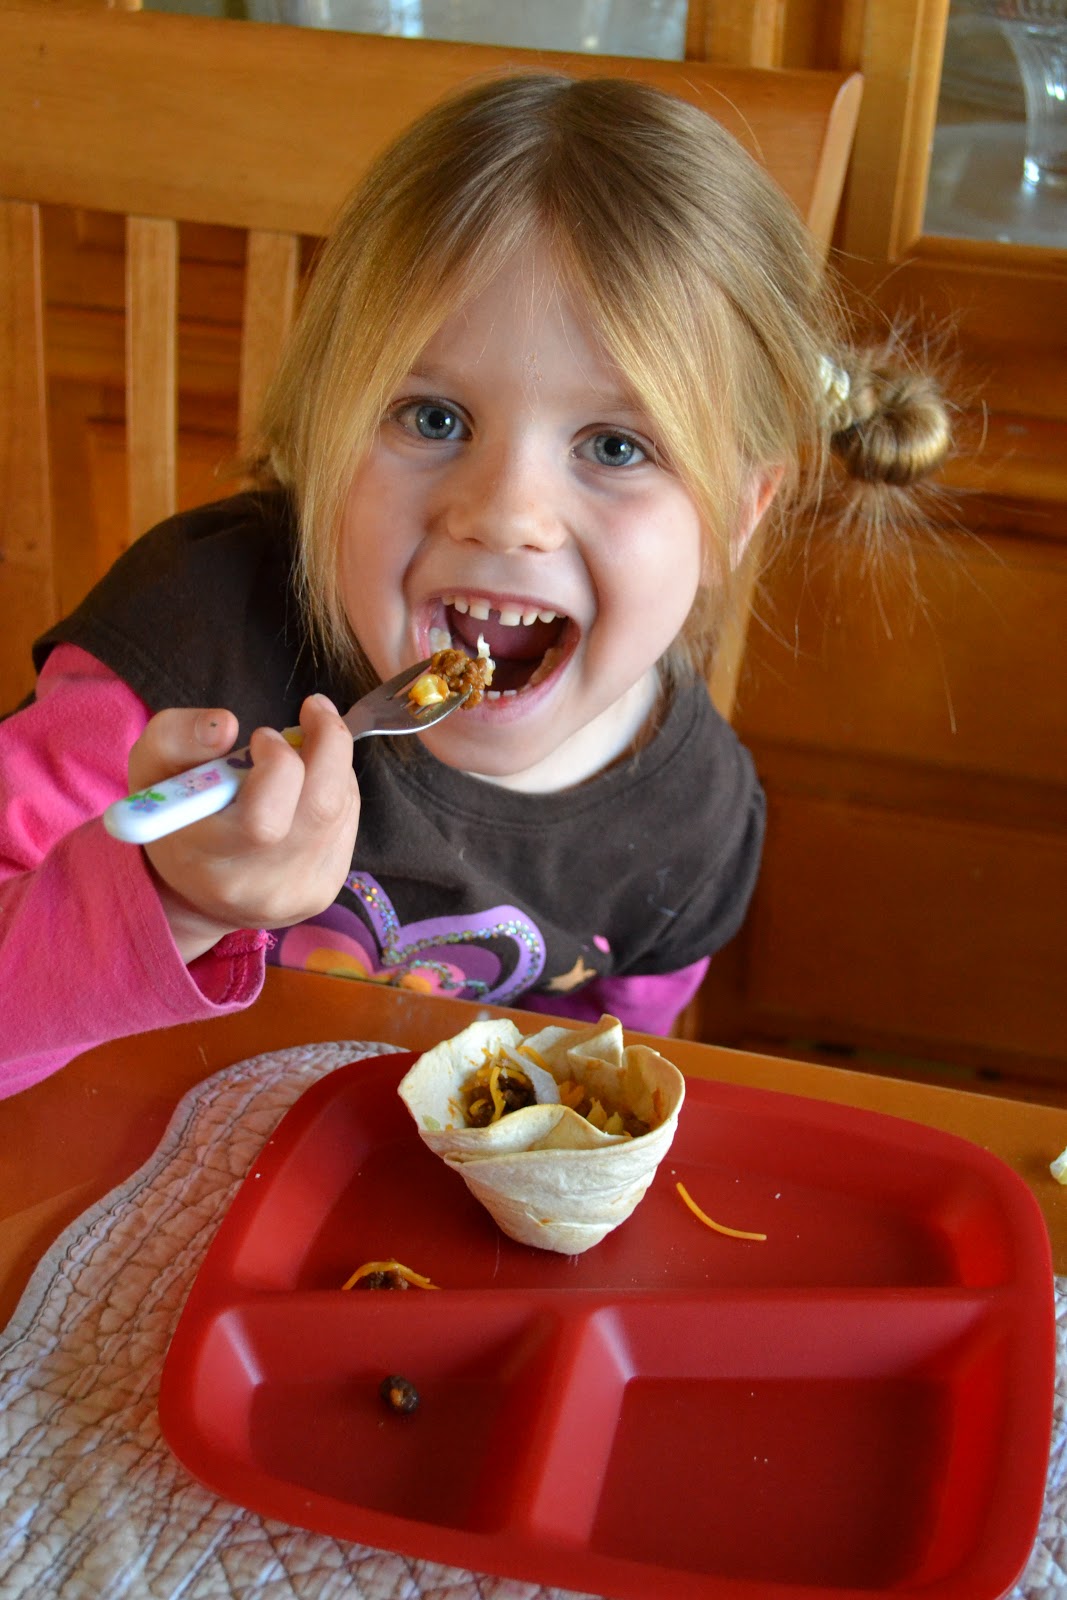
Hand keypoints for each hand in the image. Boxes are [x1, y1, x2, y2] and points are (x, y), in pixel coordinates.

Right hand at [126, 695, 359, 961]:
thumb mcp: (150, 770)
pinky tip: (310, 783)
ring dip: (334, 763)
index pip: (265, 819)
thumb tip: (227, 725)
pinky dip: (339, 789)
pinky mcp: (326, 890)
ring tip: (306, 746)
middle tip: (313, 711)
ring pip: (342, 808)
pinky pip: (348, 824)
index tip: (263, 735)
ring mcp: (300, 892)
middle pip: (323, 807)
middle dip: (329, 744)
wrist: (194, 893)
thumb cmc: (173, 818)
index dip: (277, 762)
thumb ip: (176, 738)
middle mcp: (262, 887)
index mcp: (210, 861)